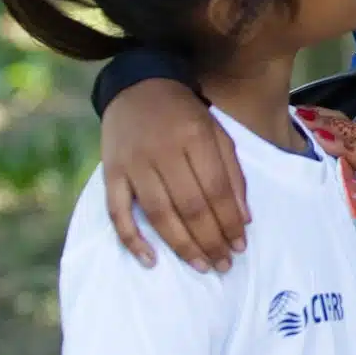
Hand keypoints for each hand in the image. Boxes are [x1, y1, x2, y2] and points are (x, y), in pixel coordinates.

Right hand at [101, 79, 249, 271]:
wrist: (137, 87)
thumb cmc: (185, 114)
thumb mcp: (217, 133)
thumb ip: (232, 173)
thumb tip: (244, 219)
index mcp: (196, 137)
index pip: (216, 190)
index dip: (230, 222)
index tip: (240, 246)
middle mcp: (164, 152)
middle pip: (190, 206)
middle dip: (211, 241)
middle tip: (224, 265)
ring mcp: (134, 164)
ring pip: (159, 214)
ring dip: (182, 246)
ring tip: (202, 267)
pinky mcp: (111, 173)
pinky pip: (118, 212)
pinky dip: (132, 239)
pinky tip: (150, 260)